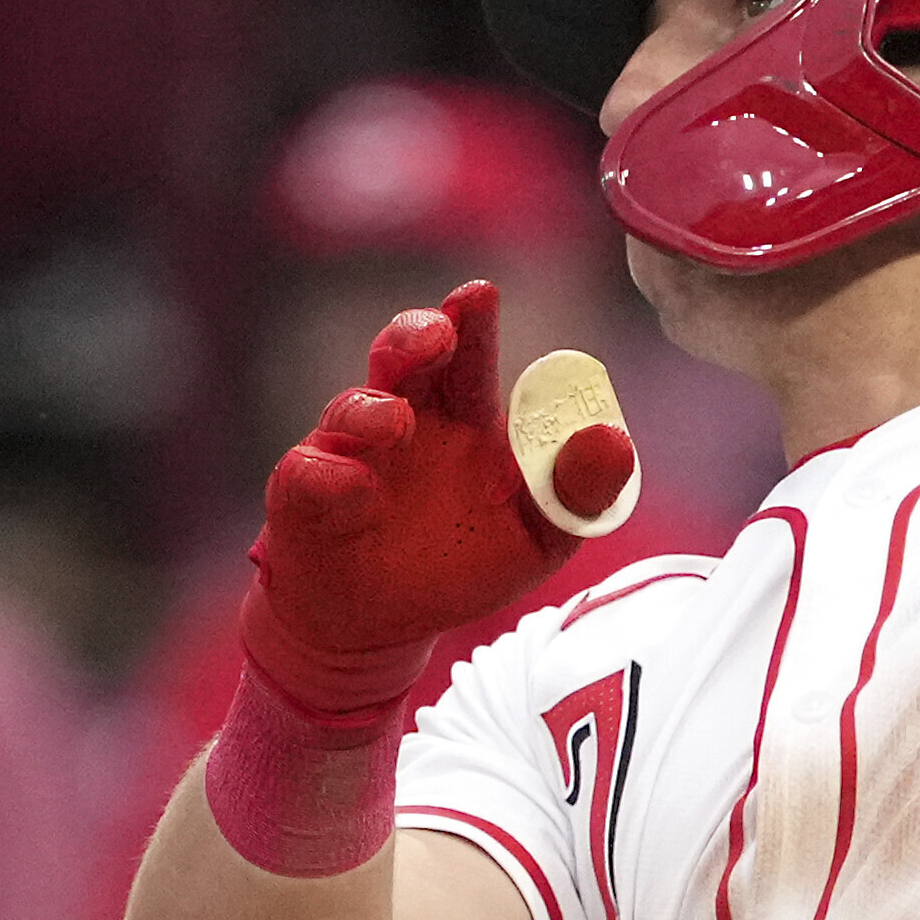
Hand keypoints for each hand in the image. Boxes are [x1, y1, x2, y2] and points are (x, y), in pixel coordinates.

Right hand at [234, 278, 602, 725]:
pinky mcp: (306, 494)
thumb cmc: (460, 563)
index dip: (472, 320)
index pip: (468, 354)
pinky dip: (333, 475)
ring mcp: (348, 452)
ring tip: (396, 421)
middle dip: (416, 335)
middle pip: (402, 356)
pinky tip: (359, 486)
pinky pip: (311, 473)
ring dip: (372, 408)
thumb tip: (613, 438)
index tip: (481, 294)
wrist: (382, 625)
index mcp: (460, 416)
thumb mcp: (539, 536)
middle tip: (438, 332)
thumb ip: (579, 493)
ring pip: (352, 409)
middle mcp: (401, 418)